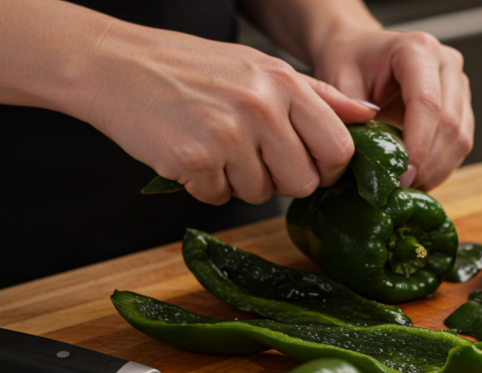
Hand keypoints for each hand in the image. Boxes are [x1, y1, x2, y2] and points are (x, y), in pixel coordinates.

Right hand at [85, 27, 376, 204]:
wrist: (115, 65)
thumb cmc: (191, 68)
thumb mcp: (260, 67)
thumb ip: (318, 95)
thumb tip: (367, 115)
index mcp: (285, 83)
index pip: (339, 148)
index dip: (327, 167)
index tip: (308, 164)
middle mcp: (262, 107)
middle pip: (303, 182)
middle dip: (282, 181)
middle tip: (253, 157)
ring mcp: (228, 135)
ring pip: (261, 194)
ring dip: (240, 182)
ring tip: (215, 147)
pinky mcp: (194, 160)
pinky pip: (220, 198)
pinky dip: (205, 187)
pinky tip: (190, 155)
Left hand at [311, 28, 473, 190]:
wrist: (360, 50)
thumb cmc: (349, 60)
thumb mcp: (337, 80)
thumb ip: (349, 113)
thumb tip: (363, 149)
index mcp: (417, 49)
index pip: (427, 103)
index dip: (418, 145)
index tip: (401, 175)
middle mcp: (446, 63)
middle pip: (450, 123)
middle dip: (428, 163)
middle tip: (402, 187)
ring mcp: (458, 83)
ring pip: (461, 137)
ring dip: (438, 169)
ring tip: (410, 186)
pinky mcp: (461, 104)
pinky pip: (461, 142)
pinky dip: (443, 166)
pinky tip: (420, 177)